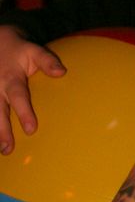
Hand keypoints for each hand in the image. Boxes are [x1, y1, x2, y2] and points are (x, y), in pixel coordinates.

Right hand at [0, 25, 65, 154]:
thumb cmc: (20, 51)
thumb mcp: (34, 51)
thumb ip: (47, 61)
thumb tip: (62, 72)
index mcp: (11, 79)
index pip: (18, 97)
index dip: (24, 113)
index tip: (31, 129)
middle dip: (3, 130)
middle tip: (8, 148)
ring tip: (4, 150)